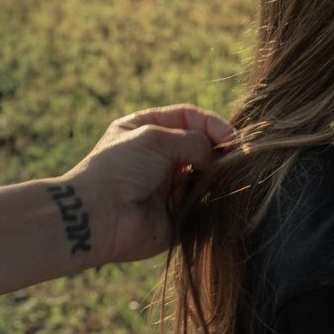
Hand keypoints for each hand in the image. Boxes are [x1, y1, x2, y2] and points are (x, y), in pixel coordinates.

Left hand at [64, 105, 232, 266]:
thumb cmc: (120, 167)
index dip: (212, 124)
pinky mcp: (175, 214)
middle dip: (217, 150)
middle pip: (200, 146)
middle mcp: (158, 157)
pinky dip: (211, 198)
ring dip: (216, 174)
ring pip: (204, 175)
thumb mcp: (154, 138)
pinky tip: (215, 195)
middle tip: (233, 156)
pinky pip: (202, 203)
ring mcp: (167, 186)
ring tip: (223, 176)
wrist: (99, 214)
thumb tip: (218, 155)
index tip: (231, 137)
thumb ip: (193, 140)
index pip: (188, 118)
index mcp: (146, 130)